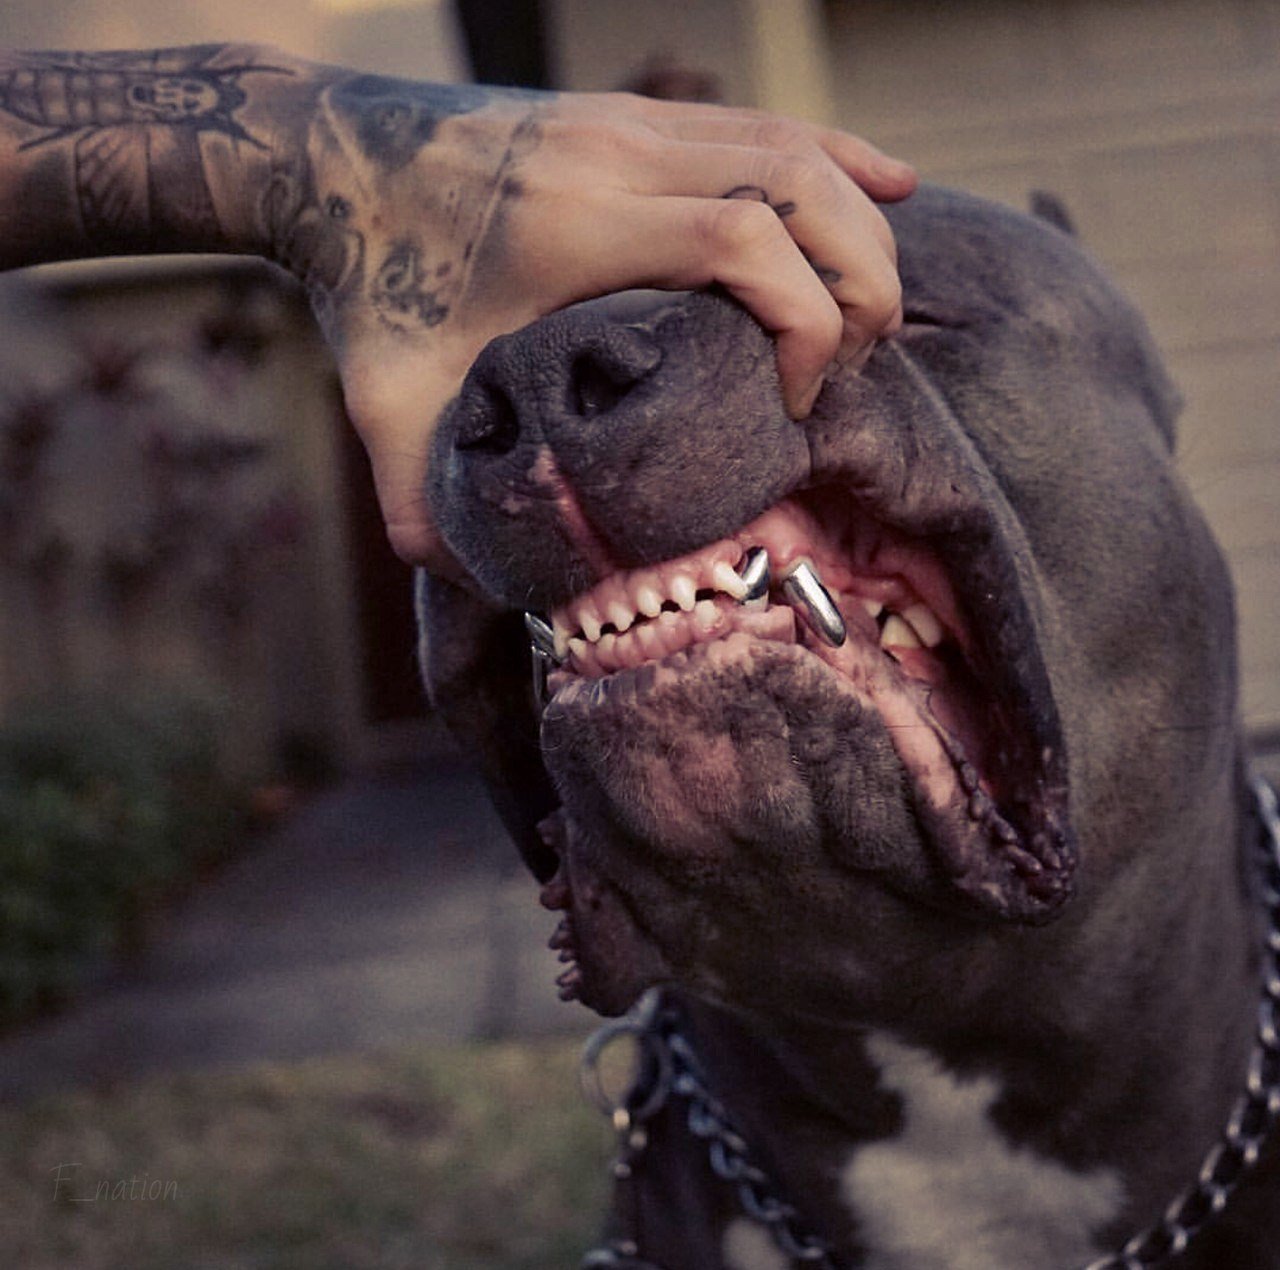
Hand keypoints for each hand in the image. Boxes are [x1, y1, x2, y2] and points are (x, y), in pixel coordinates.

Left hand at [269, 78, 915, 570]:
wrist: (327, 157)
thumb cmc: (364, 289)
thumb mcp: (381, 412)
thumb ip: (426, 513)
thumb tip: (492, 594)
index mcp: (571, 230)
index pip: (742, 242)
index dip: (805, 321)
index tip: (794, 401)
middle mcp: (616, 157)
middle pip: (800, 185)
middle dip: (861, 280)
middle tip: (852, 368)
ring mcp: (634, 121)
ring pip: (799, 145)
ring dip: (863, 226)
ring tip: (871, 312)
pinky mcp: (641, 111)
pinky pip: (770, 120)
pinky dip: (845, 155)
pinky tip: (894, 184)